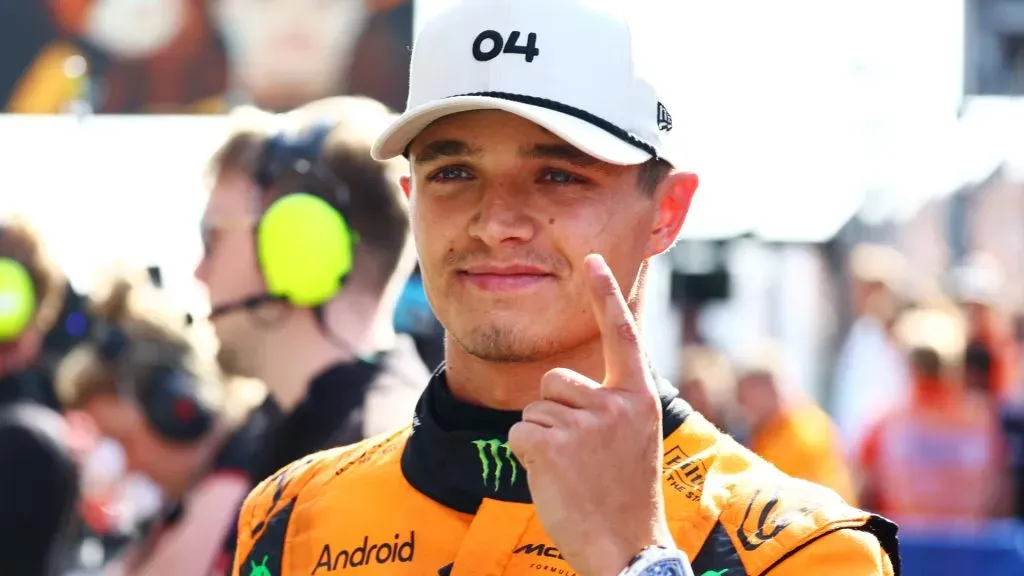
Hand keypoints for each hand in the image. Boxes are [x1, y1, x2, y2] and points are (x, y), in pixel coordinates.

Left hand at [508, 254, 672, 575]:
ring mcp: (583, 423)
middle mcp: (614, 403)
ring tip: (573, 471)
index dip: (605, 296)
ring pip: (534, 409)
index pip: (622, 335)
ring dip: (543, 439)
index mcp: (638, 398)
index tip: (592, 260)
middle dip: (556, 413)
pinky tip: (554, 479)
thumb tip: (567, 385)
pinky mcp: (550, 444)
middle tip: (582, 457)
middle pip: (555, 380)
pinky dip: (526, 456)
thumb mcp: (634, 440)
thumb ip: (612, 405)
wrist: (627, 549)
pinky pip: (518, 433)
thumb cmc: (626, 497)